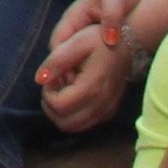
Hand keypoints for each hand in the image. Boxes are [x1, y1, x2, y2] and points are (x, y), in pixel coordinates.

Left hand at [38, 0, 139, 130]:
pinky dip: (73, 113)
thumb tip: (39, 79)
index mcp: (92, 87)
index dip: (47, 93)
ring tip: (61, 87)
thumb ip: (56, 61)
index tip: (50, 76)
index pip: (59, 106)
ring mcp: (107, 111)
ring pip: (75, 127)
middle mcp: (101, 105)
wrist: (129, 45)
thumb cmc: (99, 40)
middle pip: (66, 124)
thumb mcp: (75, 42)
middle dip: (51, 106)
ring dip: (61, 111)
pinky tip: (72, 92)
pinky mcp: (109, 111)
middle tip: (53, 83)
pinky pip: (85, 122)